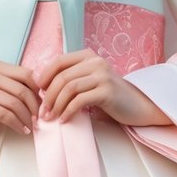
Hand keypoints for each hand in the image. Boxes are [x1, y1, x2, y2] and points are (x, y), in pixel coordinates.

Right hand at [0, 60, 39, 136]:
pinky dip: (16, 124)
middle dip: (34, 106)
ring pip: (14, 103)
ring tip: (31, 126)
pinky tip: (22, 130)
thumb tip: (42, 92)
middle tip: (39, 118)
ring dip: (26, 117)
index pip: (25, 73)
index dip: (38, 89)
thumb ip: (13, 84)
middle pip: (21, 89)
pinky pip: (4, 114)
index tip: (43, 102)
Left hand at [37, 50, 172, 126]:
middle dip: (49, 96)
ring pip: (69, 88)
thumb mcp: (90, 81)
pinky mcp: (107, 91)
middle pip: (62, 77)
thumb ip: (72, 78)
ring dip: (56, 105)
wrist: (138, 106)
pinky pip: (80, 100)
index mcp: (89, 56)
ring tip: (50, 117)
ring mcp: (102, 75)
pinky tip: (64, 120)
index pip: (59, 61)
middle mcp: (95, 62)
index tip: (38, 92)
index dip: (44, 76)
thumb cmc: (110, 96)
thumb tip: (43, 88)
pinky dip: (68, 111)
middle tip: (42, 112)